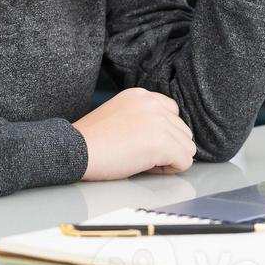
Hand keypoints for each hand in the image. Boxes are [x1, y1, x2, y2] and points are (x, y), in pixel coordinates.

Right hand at [72, 88, 195, 181]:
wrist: (78, 149)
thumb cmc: (92, 139)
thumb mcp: (119, 113)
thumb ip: (142, 116)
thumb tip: (165, 134)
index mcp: (140, 95)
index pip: (172, 111)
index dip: (163, 131)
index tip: (146, 141)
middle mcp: (153, 103)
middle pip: (182, 130)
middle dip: (168, 145)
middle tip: (143, 154)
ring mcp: (159, 121)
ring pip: (187, 146)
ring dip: (170, 157)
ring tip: (144, 160)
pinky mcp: (162, 142)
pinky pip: (185, 161)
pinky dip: (170, 170)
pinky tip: (147, 167)